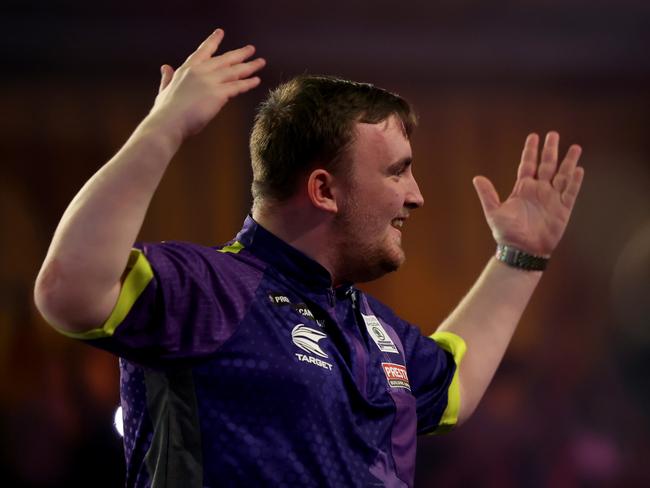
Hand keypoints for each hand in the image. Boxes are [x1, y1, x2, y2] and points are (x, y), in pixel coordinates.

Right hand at [149, 28, 265, 139]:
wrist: (169, 122)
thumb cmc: (165, 111)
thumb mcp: (164, 89)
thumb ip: (168, 77)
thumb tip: (165, 67)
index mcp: (187, 69)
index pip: (203, 51)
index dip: (213, 41)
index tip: (221, 32)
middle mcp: (200, 71)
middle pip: (225, 59)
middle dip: (239, 54)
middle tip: (251, 49)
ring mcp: (210, 81)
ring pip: (234, 71)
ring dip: (249, 66)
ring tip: (261, 62)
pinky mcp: (218, 94)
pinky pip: (237, 87)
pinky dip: (248, 83)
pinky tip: (257, 80)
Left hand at [472, 131, 584, 255]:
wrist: (521, 251)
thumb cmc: (507, 233)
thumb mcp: (494, 212)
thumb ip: (488, 194)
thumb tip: (477, 178)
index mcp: (522, 189)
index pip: (528, 164)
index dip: (531, 151)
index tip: (534, 136)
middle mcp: (538, 191)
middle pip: (546, 165)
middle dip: (550, 150)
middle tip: (553, 134)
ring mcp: (551, 199)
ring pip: (562, 176)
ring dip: (568, 162)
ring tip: (575, 147)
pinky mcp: (562, 210)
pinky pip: (570, 193)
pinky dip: (574, 182)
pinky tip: (578, 169)